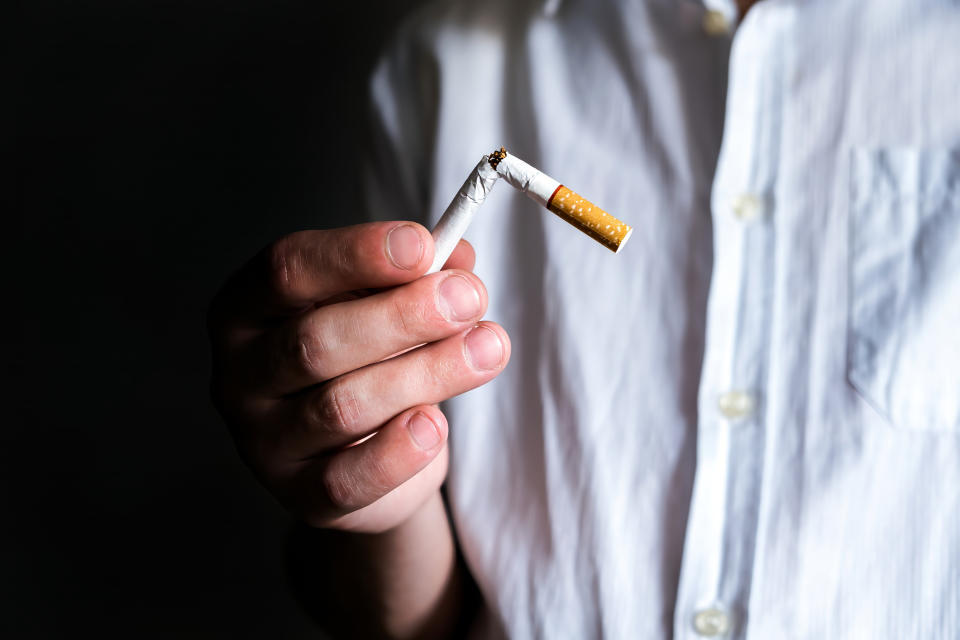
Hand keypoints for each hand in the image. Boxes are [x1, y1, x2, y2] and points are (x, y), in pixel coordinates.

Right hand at [208, 222, 509, 533]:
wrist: (366, 453)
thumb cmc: (368, 359)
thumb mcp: (385, 303)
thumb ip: (417, 276)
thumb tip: (458, 261)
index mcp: (247, 309)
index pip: (286, 270)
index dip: (355, 254)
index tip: (423, 244)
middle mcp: (241, 375)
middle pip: (315, 341)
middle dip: (402, 316)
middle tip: (469, 298)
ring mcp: (263, 441)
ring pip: (341, 407)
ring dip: (426, 373)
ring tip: (489, 348)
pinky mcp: (299, 495)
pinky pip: (347, 480)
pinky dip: (397, 452)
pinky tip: (436, 425)